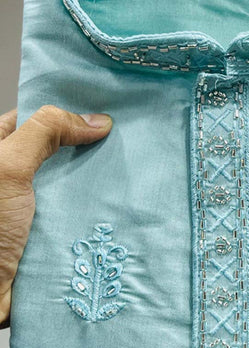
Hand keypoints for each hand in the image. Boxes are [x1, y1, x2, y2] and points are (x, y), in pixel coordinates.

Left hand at [0, 105, 112, 328]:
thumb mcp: (7, 167)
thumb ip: (45, 133)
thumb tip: (95, 120)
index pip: (36, 120)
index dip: (68, 112)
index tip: (106, 108)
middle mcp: (16, 180)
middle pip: (60, 153)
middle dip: (91, 149)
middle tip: (130, 139)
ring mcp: (34, 211)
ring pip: (73, 188)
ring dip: (98, 185)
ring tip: (136, 170)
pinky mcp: (49, 240)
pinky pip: (78, 220)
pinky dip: (97, 216)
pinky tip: (124, 207)